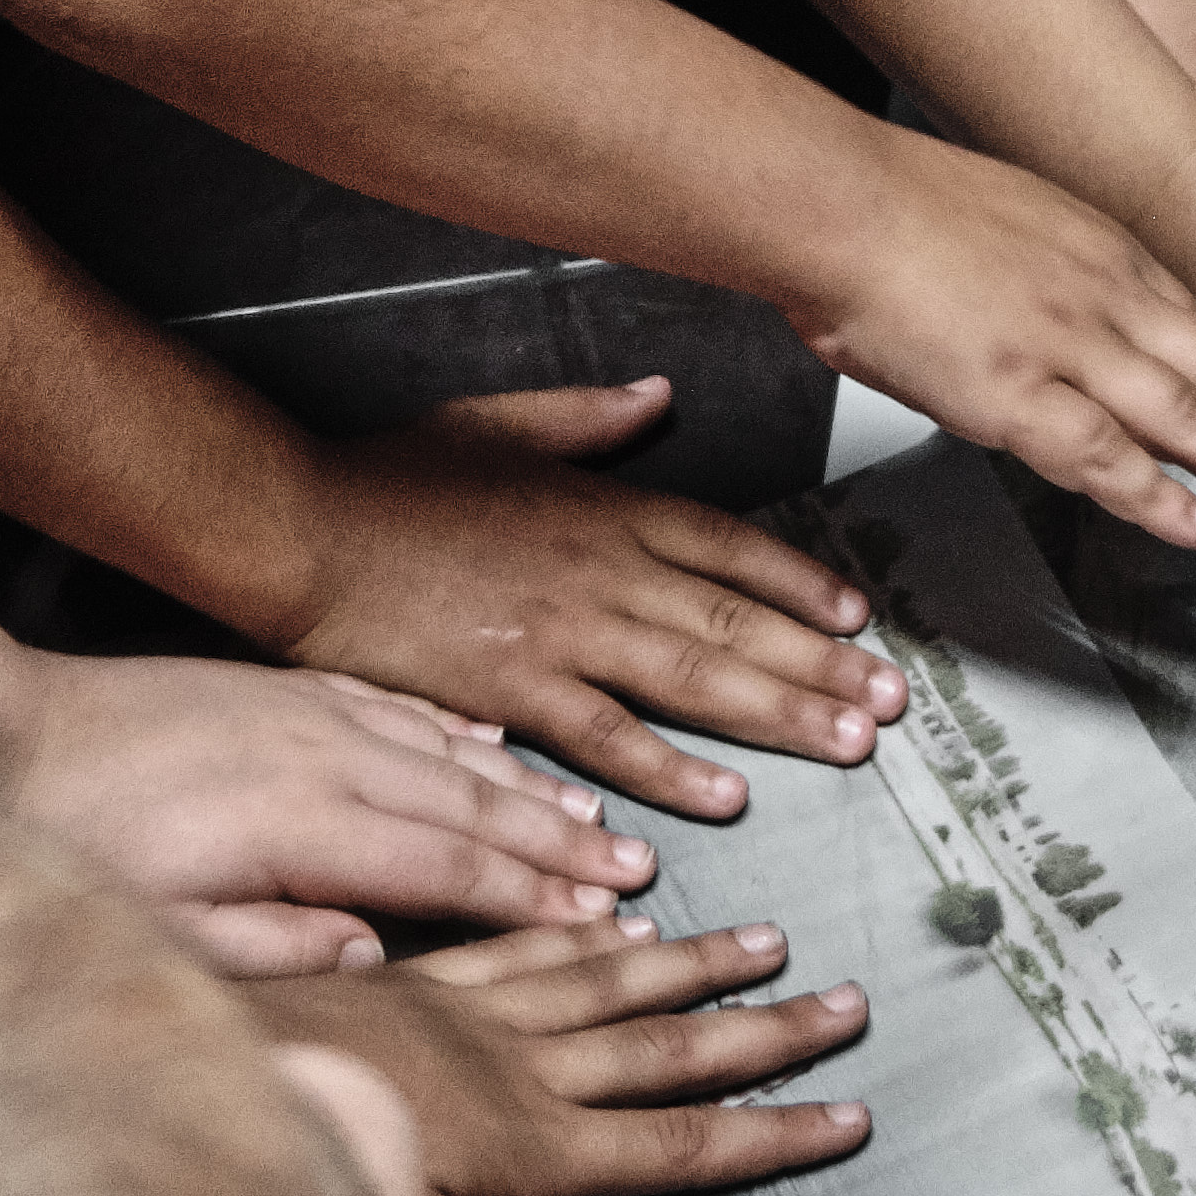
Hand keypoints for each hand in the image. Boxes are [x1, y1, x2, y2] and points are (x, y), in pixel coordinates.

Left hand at [1, 648, 648, 974]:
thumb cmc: (71, 848)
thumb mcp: (163, 931)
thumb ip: (278, 947)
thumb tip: (374, 955)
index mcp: (303, 822)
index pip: (450, 865)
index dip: (535, 896)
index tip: (603, 920)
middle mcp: (324, 752)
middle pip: (472, 802)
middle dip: (562, 842)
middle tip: (638, 872)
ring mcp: (305, 710)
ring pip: (447, 750)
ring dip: (527, 787)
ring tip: (594, 816)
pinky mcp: (279, 688)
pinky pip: (398, 707)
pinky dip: (457, 732)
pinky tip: (495, 746)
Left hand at [240, 921, 875, 1195]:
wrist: (194, 1067)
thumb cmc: (300, 1172)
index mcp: (528, 1144)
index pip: (679, 1142)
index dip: (771, 1131)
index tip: (853, 1113)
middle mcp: (518, 1066)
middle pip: (666, 1048)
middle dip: (763, 1031)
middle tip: (849, 1003)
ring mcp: (470, 1010)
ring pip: (610, 977)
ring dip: (695, 963)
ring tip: (769, 939)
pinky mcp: (419, 975)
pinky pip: (526, 939)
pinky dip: (586, 927)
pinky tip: (620, 908)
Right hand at [280, 383, 907, 817]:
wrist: (305, 530)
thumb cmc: (389, 477)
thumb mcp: (497, 422)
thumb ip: (588, 419)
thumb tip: (658, 397)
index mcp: (604, 507)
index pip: (730, 546)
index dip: (801, 582)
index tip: (857, 615)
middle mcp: (603, 570)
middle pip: (737, 618)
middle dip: (823, 661)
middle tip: (889, 701)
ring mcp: (565, 633)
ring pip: (696, 677)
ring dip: (780, 711)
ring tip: (847, 742)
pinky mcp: (516, 690)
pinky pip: (610, 737)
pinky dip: (672, 770)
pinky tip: (725, 798)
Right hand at [791, 135, 1195, 554]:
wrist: (844, 200)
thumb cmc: (910, 204)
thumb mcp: (1022, 215)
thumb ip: (1067, 268)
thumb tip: (1082, 310)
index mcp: (1112, 256)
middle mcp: (1111, 300)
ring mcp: (1069, 348)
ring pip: (1190, 419)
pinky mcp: (1015, 394)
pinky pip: (1103, 456)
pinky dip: (1158, 496)